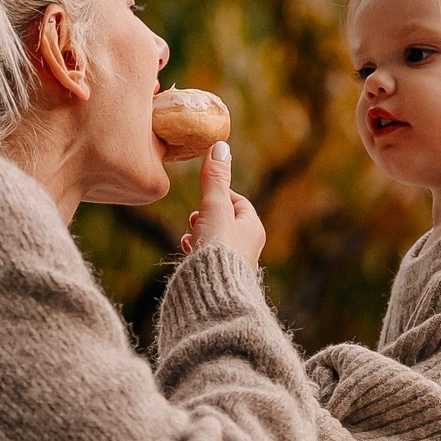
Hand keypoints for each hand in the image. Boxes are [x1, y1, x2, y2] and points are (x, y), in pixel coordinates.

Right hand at [179, 140, 265, 267]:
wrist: (213, 294)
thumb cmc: (218, 249)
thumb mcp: (214, 207)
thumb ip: (215, 178)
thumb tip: (220, 146)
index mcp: (253, 228)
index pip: (237, 202)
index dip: (219, 194)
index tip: (203, 194)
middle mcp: (249, 247)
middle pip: (225, 221)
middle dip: (207, 216)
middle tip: (195, 217)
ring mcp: (234, 264)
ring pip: (215, 240)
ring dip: (200, 234)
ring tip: (191, 237)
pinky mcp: (220, 278)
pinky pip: (209, 258)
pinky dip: (198, 251)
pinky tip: (188, 253)